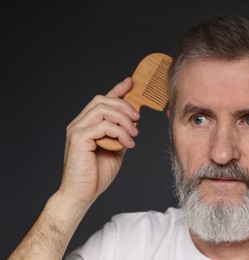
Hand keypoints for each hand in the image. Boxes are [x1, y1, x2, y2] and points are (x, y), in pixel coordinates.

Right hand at [60, 77, 139, 203]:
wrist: (82, 194)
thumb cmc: (97, 174)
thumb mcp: (115, 149)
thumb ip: (120, 134)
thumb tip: (132, 122)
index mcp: (87, 124)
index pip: (101, 100)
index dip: (116, 90)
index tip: (130, 82)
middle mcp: (79, 123)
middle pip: (102, 100)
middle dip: (124, 105)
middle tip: (138, 119)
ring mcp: (77, 129)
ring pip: (103, 110)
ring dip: (124, 120)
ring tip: (134, 134)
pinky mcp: (78, 138)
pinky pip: (103, 126)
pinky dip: (120, 133)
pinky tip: (128, 144)